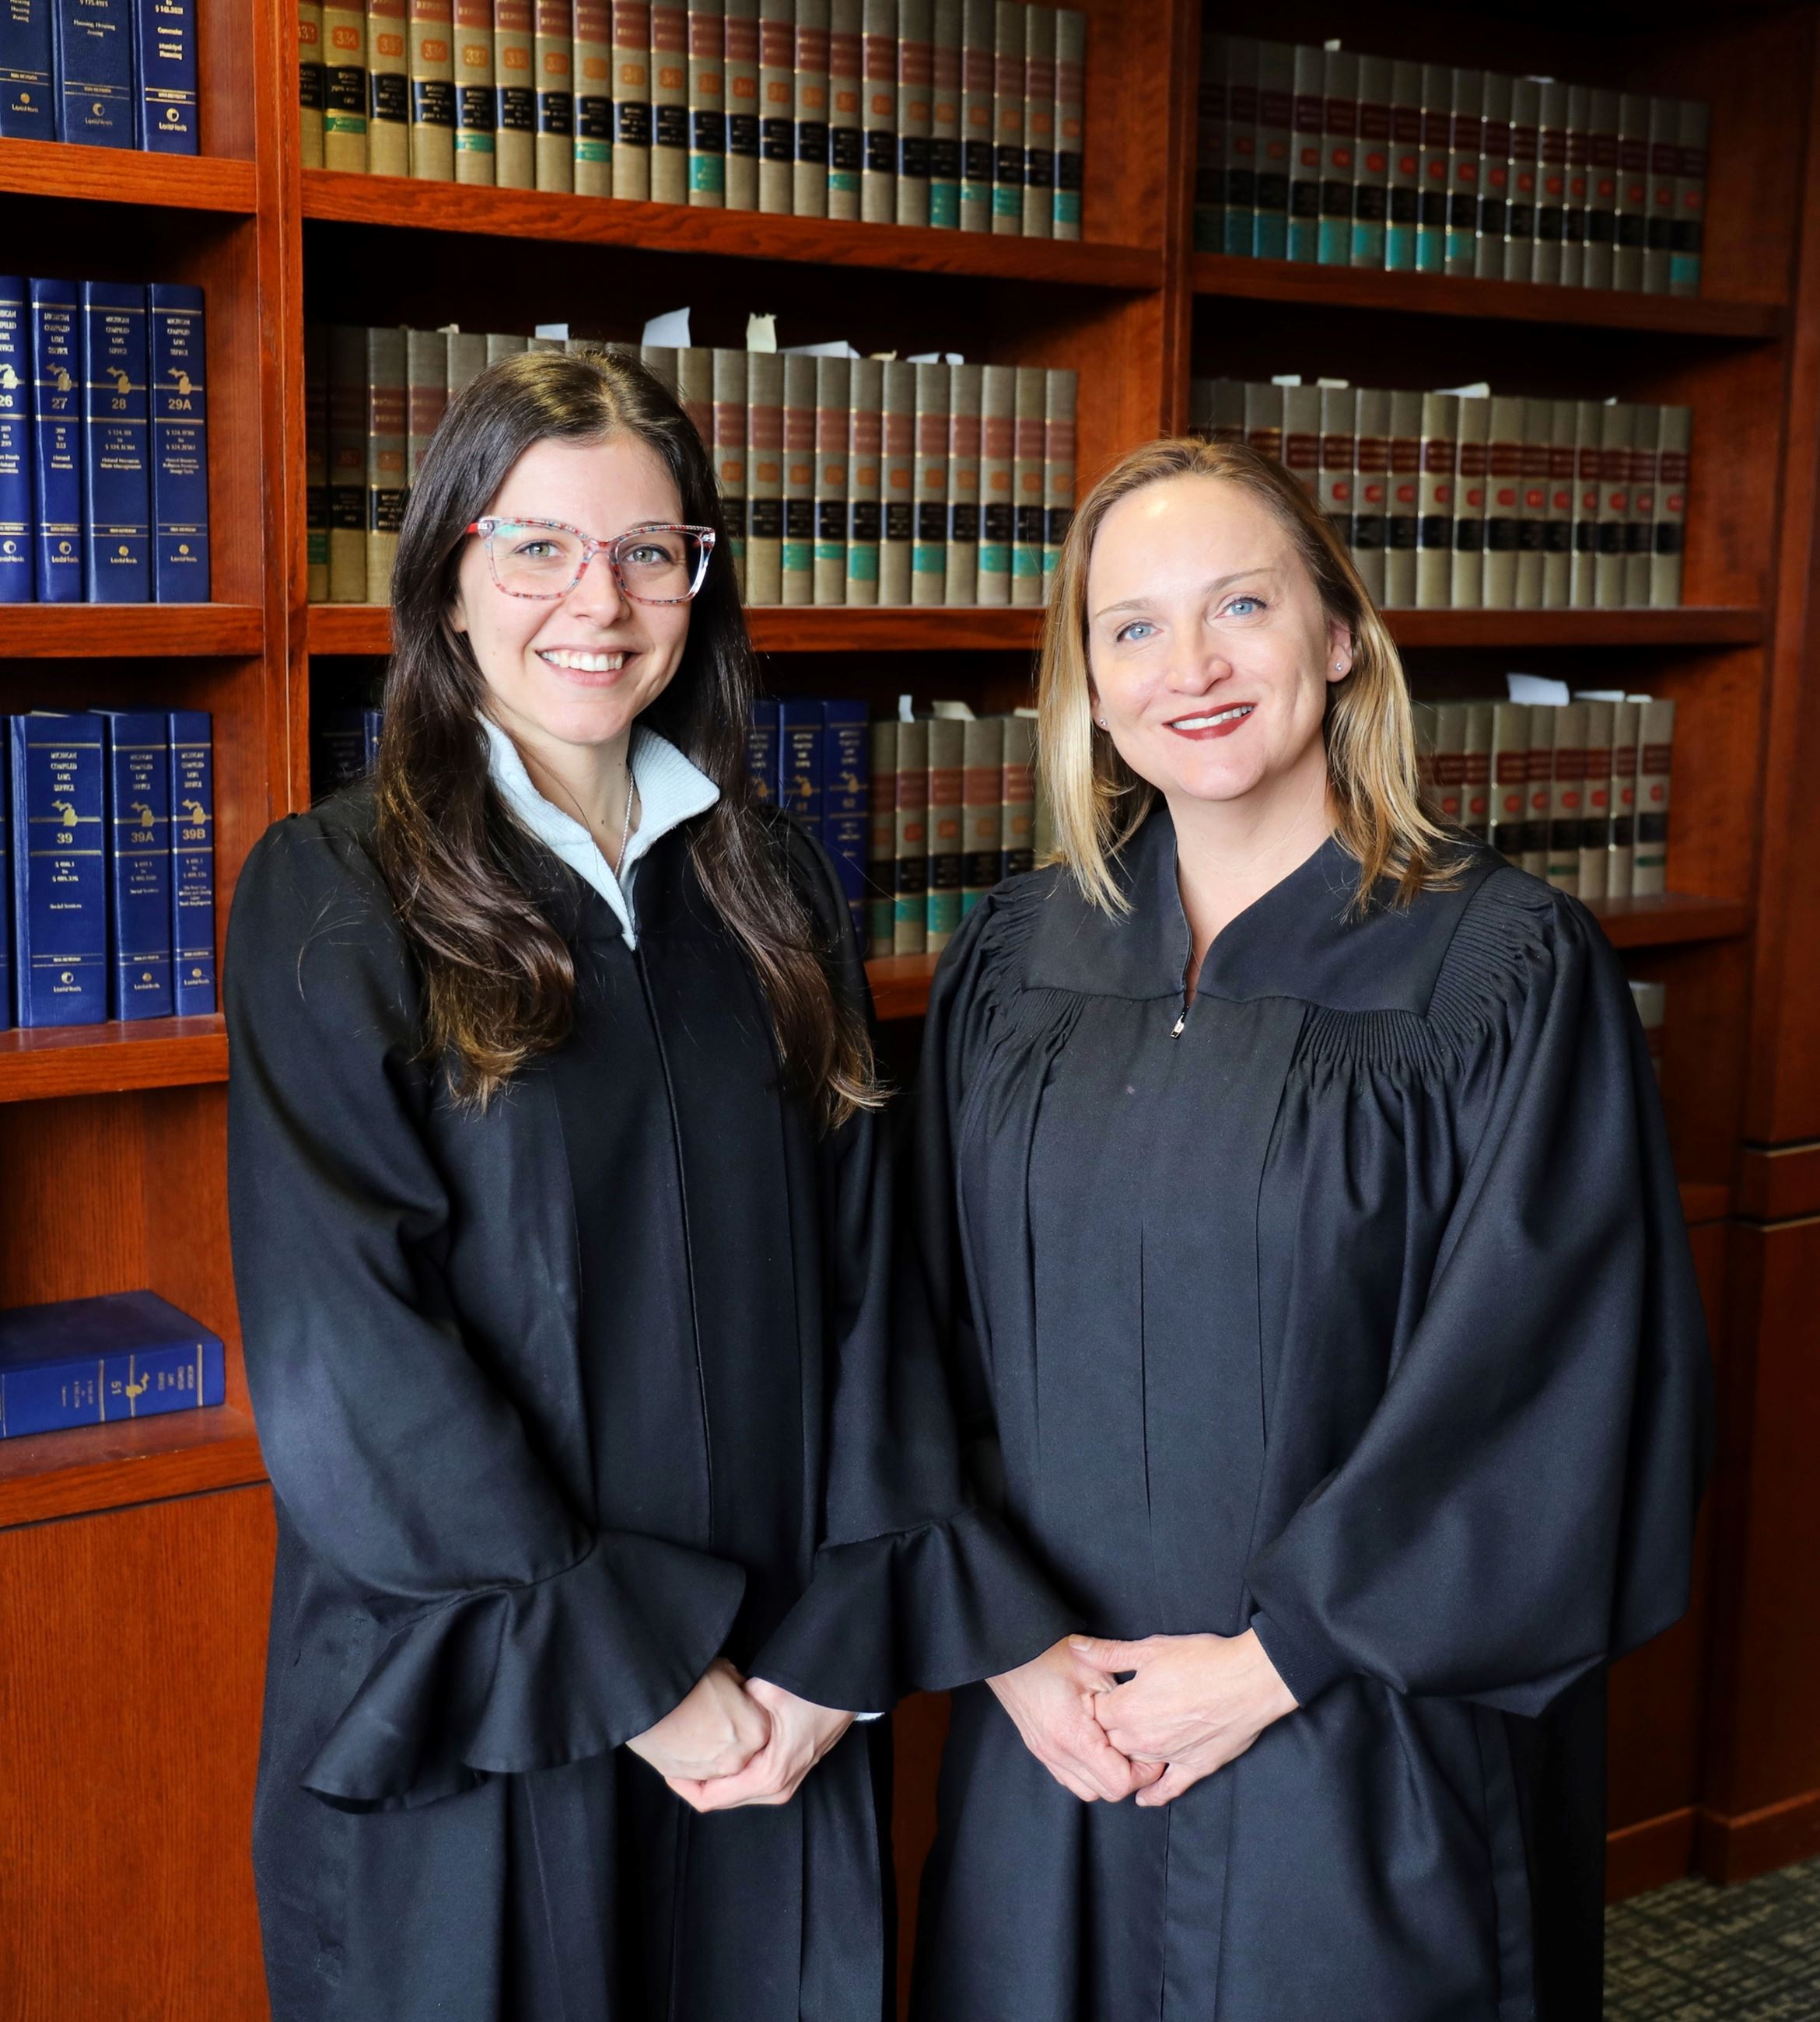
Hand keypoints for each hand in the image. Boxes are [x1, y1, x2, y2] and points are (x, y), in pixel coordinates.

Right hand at [626, 1658, 771, 1784]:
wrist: (649, 1696)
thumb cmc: (690, 1680)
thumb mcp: (726, 1671)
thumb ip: (740, 1689)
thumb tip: (740, 1693)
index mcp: (756, 1731)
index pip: (759, 1722)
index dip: (745, 1708)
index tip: (731, 1699)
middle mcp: (739, 1759)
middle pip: (741, 1745)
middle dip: (729, 1731)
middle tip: (711, 1712)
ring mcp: (711, 1772)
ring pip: (718, 1762)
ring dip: (711, 1748)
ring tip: (694, 1723)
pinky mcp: (685, 1779)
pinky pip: (694, 1771)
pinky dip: (691, 1758)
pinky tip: (680, 1736)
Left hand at [665, 1678, 854, 1812]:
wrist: (847, 1690)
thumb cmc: (815, 1692)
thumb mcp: (772, 1690)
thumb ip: (740, 1697)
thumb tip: (713, 1699)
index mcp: (768, 1776)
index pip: (710, 1799)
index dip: (681, 1785)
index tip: (664, 1763)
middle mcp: (775, 1788)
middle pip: (718, 1800)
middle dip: (692, 1781)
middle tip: (671, 1755)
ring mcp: (783, 1784)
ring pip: (731, 1793)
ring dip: (710, 1778)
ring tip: (688, 1753)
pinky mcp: (785, 1773)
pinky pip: (746, 1784)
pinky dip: (726, 1773)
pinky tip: (715, 1751)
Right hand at [986, 1637, 1164, 1803]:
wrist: (1009, 1651)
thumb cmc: (1050, 1654)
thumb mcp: (1095, 1668)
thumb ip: (1121, 1701)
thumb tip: (1143, 1725)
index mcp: (1073, 1735)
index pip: (1118, 1783)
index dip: (1142, 1772)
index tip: (1151, 1752)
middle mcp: (1057, 1753)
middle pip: (1106, 1793)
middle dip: (1129, 1776)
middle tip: (1138, 1748)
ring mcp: (1046, 1755)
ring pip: (1088, 1791)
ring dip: (1107, 1777)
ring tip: (1117, 1748)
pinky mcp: (1041, 1752)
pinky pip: (1071, 1779)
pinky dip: (1089, 1773)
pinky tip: (1096, 1747)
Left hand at [1071, 1629, 1298, 1807]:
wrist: (1250, 1679)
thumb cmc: (1202, 1659)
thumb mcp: (1151, 1648)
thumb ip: (1110, 1653)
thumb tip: (1076, 1647)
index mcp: (1126, 1709)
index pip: (1093, 1714)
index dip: (1096, 1702)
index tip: (1100, 1694)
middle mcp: (1142, 1739)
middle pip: (1110, 1741)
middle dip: (1109, 1729)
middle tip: (1114, 1714)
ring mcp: (1168, 1757)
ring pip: (1134, 1762)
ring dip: (1129, 1753)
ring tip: (1130, 1740)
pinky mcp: (1194, 1768)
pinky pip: (1167, 1789)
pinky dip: (1153, 1794)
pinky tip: (1143, 1796)